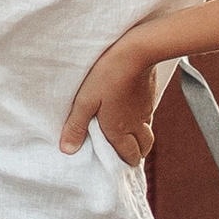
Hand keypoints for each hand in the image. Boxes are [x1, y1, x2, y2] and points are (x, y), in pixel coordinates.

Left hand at [61, 30, 166, 163]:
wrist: (136, 51)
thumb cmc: (107, 75)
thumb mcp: (84, 101)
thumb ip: (76, 126)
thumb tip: (67, 150)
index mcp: (119, 129)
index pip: (129, 155)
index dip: (125, 163)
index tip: (120, 167)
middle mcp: (136, 123)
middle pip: (144, 148)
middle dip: (136, 154)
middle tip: (127, 154)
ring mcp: (146, 109)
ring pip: (148, 132)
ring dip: (140, 138)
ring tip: (130, 136)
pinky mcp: (151, 95)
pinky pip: (149, 115)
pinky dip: (143, 121)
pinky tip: (133, 112)